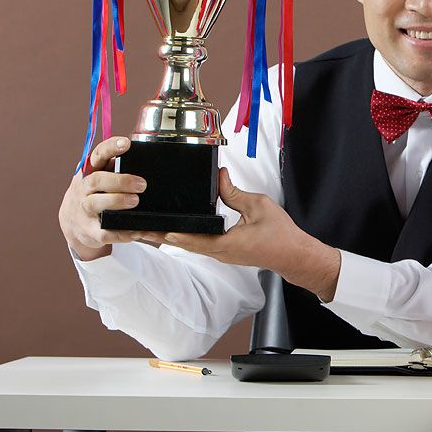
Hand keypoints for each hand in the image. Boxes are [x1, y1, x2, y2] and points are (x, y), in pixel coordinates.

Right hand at [59, 137, 147, 261]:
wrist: (72, 220)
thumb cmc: (95, 191)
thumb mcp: (101, 174)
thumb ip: (117, 166)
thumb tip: (148, 158)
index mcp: (91, 170)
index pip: (98, 155)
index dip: (111, 147)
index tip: (126, 143)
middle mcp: (84, 188)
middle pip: (97, 180)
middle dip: (120, 181)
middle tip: (142, 184)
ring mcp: (84, 209)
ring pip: (96, 203)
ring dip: (116, 201)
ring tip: (135, 201)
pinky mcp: (90, 230)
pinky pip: (104, 232)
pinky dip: (121, 232)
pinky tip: (136, 230)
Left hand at [153, 168, 341, 300]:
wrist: (294, 255)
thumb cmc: (281, 234)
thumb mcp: (257, 205)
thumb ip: (234, 192)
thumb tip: (219, 176)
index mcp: (224, 243)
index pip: (188, 238)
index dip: (167, 232)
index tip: (148, 226)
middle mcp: (219, 252)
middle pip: (182, 243)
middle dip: (160, 235)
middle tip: (137, 227)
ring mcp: (221, 253)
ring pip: (189, 245)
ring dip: (170, 237)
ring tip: (149, 228)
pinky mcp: (226, 251)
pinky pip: (200, 244)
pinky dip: (185, 237)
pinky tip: (177, 229)